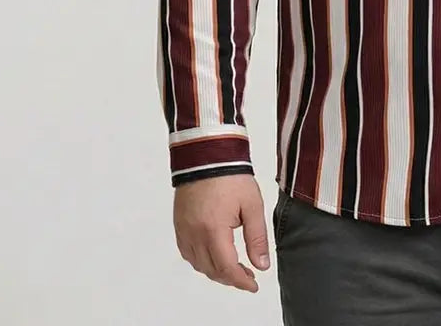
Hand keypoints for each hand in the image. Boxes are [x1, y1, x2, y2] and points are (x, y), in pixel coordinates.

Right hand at [173, 173, 269, 291]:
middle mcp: (195, 234)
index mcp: (214, 230)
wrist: (208, 155)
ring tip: (234, 267)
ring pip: (198, 264)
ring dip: (216, 271)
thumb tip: (262, 265)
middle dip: (231, 278)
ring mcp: (184, 230)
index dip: (241, 281)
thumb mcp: (252, 205)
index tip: (253, 285)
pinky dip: (201, 260)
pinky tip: (214, 256)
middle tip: (248, 276)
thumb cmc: (231, 176)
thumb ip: (257, 237)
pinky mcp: (179, 225)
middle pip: (212, 270)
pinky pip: (188, 253)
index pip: (227, 268)